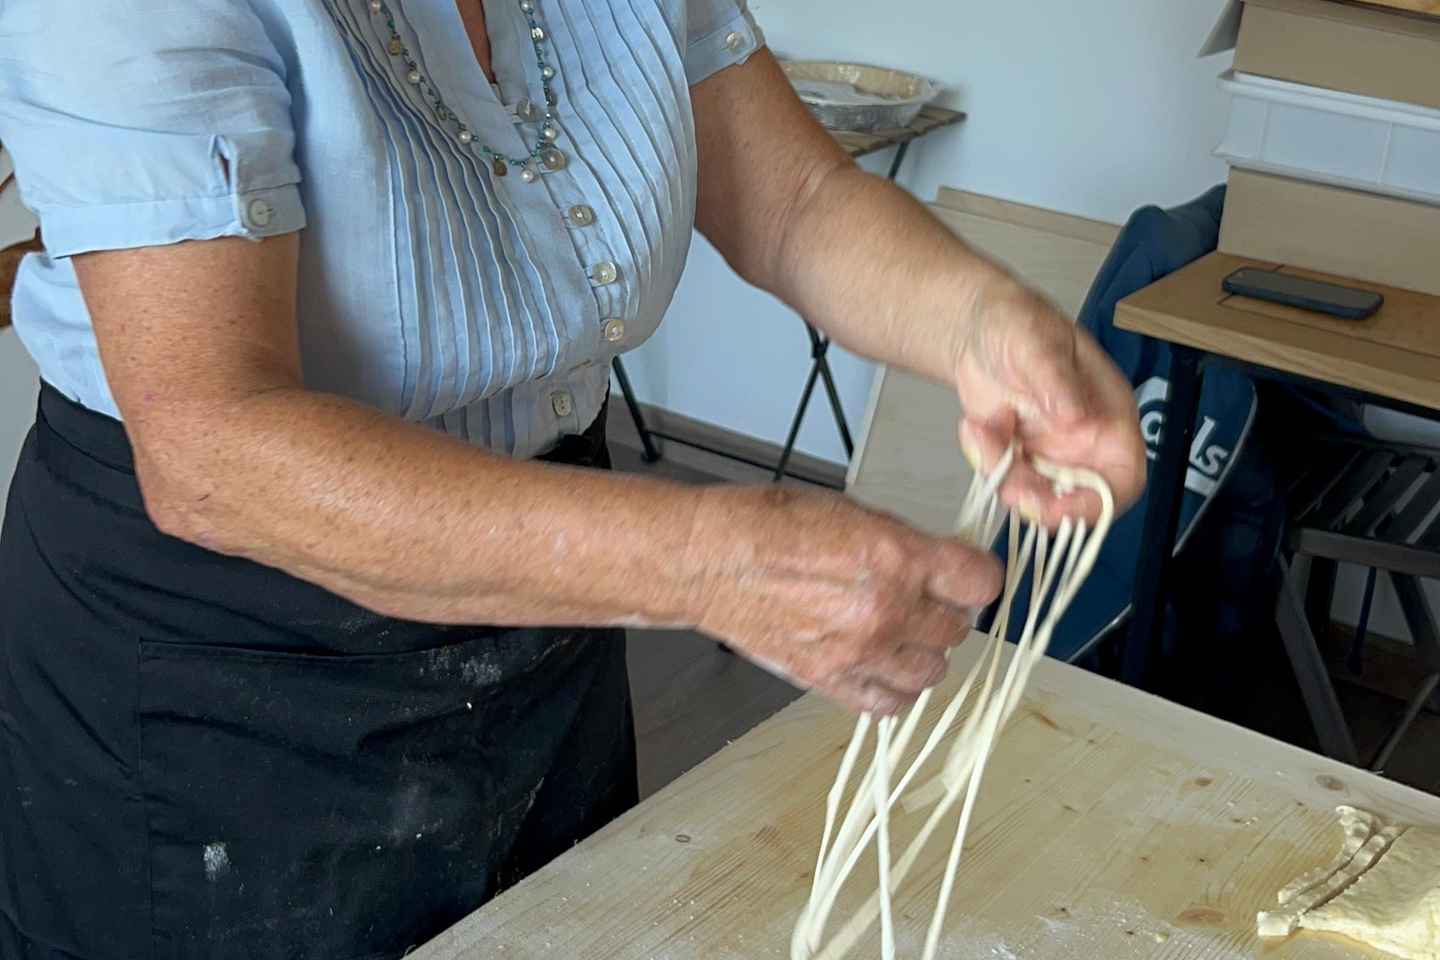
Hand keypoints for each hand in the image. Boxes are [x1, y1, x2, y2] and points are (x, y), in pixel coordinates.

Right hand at [684, 486, 1003, 713]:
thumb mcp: (851, 511)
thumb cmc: (768, 526)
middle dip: (947, 612)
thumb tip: (938, 564)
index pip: (980, 582)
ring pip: (932, 673)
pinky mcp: (830, 680)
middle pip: (959, 630)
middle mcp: (886, 610)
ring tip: (904, 634)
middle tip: (926, 600)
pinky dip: (895, 690)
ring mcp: (859, 652)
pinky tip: (883, 667)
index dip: (979, 578)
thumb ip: (903, 543)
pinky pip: (888, 705)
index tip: (969, 577)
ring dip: (925, 653)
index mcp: (896, 558)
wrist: (709, 561)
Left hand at [953, 279, 1144, 524]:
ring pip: (1032, 497)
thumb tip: (1078, 422)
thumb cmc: (1017, 322)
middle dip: (1036, 499)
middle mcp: (1085, 446)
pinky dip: (984, 463)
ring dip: (1001, 476)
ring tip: (979, 428)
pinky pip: (1003, 482)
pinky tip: (973, 426)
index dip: (1097, 505)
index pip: (1124, 479)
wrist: (977, 329)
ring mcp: (1050, 456)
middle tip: (1002, 476)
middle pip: (1075, 502)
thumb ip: (1056, 381)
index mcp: (1109, 418)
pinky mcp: (1018, 460)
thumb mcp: (1036, 342)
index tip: (1055, 507)